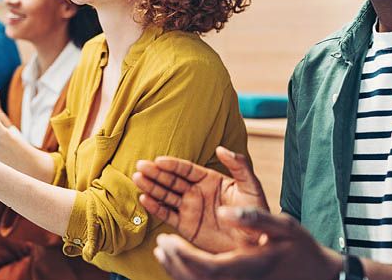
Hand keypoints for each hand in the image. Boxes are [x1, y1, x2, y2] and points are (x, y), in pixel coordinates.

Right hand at [133, 146, 267, 252]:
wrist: (254, 242)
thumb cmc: (255, 212)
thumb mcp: (250, 186)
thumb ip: (238, 165)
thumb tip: (221, 148)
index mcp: (209, 179)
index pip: (186, 169)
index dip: (172, 164)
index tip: (158, 160)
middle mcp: (196, 192)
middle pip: (171, 180)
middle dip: (156, 173)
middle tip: (140, 166)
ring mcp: (190, 208)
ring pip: (166, 195)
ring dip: (151, 187)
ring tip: (137, 179)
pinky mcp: (186, 226)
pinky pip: (167, 214)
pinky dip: (155, 207)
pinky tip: (145, 199)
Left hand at [154, 208, 341, 279]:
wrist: (314, 274)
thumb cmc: (299, 248)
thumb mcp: (282, 227)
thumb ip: (253, 218)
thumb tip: (225, 211)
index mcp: (245, 266)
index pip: (204, 267)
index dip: (181, 256)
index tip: (166, 240)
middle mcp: (236, 279)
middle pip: (195, 279)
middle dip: (174, 261)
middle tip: (160, 243)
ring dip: (176, 269)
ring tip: (163, 250)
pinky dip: (186, 275)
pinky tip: (179, 262)